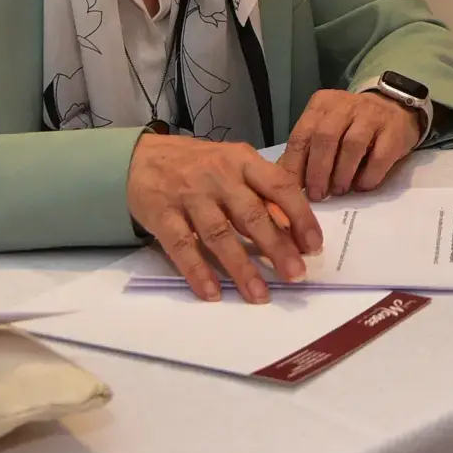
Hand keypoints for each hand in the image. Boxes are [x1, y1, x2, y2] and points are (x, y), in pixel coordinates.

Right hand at [126, 134, 322, 302]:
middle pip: (252, 215)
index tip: (314, 245)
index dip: (300, 216)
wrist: (138, 157)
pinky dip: (197, 271)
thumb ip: (260, 190)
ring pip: (219, 234)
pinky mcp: (162, 214)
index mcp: (242, 160)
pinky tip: (212, 292)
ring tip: (259, 295)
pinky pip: (182, 246)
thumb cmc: (197, 164)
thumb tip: (293, 228)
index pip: (279, 186)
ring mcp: (188, 195)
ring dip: (241, 268)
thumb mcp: (233, 164)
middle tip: (296, 275)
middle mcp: (218, 175)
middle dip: (277, 248)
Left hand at [283, 88, 422, 200]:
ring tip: (340, 190)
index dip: (296, 165)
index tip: (295, 189)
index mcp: (322, 105)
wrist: (396, 108)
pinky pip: (379, 156)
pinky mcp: (394, 130)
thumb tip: (288, 181)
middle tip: (318, 194)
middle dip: (318, 170)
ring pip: (352, 145)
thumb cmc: (352, 125)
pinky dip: (368, 176)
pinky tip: (363, 186)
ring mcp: (372, 115)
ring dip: (342, 173)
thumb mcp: (326, 129)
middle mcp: (345, 105)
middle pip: (325, 138)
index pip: (301, 135)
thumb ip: (307, 150)